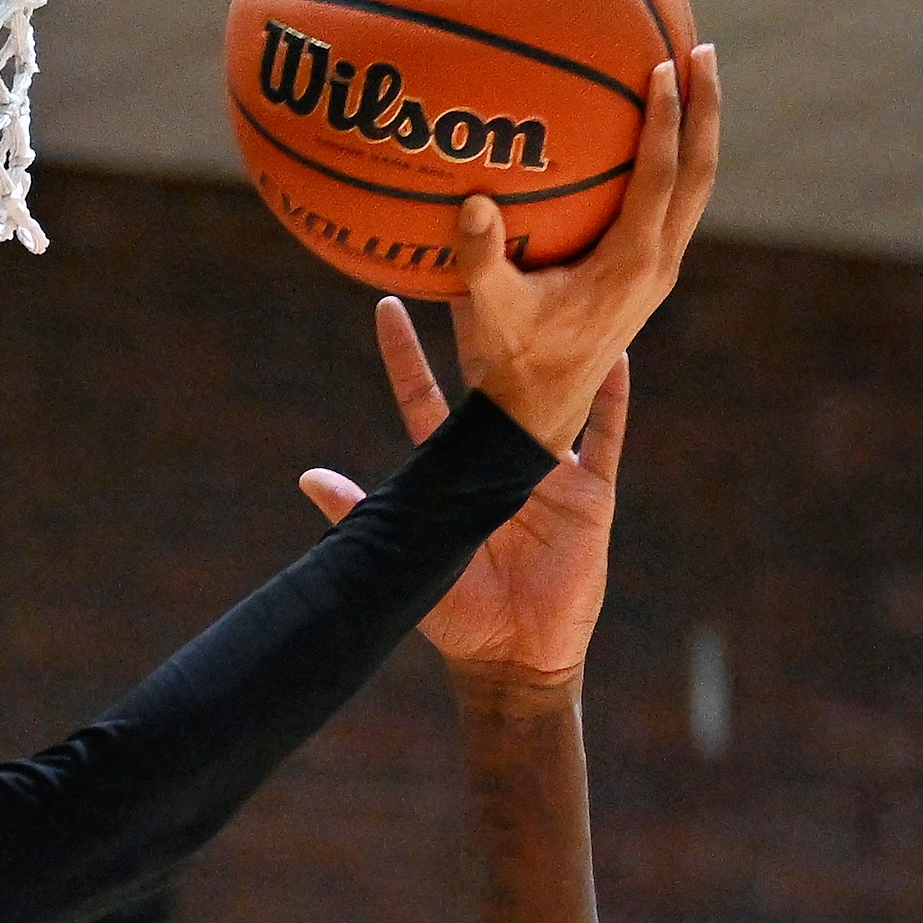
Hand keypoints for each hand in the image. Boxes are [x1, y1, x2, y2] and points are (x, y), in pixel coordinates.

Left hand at [301, 300, 624, 687]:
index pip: (424, 398)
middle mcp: (501, 458)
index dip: (405, 355)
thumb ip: (359, 515)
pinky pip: (608, 435)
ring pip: (553, 392)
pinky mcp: (592, 493)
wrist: (517, 658)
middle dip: (483, 325)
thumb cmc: (458, 616)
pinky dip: (612, 397)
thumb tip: (305, 476)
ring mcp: (549, 471)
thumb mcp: (406, 557)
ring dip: (552, 343)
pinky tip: (618, 350)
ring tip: (551, 283)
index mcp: (453, 471)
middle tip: (474, 265)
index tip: (387, 304)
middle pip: (491, 378)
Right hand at [446, 44, 718, 452]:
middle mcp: (657, 263)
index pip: (660, 177)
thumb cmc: (511, 363)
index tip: (666, 66)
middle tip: (702, 49)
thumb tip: (472, 203)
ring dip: (698, 132)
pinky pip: (675, 204)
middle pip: (699, 172)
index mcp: (629, 264)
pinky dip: (674, 162)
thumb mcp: (490, 312)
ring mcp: (658, 270)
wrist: (538, 416)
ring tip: (694, 77)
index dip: (666, 120)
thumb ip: (481, 259)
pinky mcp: (649, 275)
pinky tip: (655, 136)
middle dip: (706, 109)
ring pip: (695, 188)